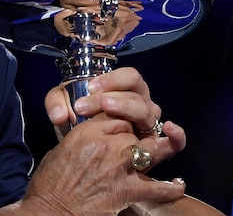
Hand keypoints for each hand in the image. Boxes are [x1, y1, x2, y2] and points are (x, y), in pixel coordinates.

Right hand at [20, 114, 184, 214]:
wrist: (51, 208)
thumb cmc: (50, 182)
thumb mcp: (60, 149)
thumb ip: (81, 139)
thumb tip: (93, 138)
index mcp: (85, 132)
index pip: (114, 117)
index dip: (116, 124)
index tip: (114, 132)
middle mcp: (105, 145)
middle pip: (131, 132)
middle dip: (129, 140)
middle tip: (122, 151)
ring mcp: (119, 167)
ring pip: (146, 150)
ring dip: (146, 155)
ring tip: (144, 161)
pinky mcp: (128, 191)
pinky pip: (159, 187)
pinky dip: (171, 188)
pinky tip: (178, 185)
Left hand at [45, 67, 185, 167]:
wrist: (80, 156)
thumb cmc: (77, 123)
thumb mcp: (62, 108)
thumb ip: (56, 104)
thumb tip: (58, 115)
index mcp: (123, 90)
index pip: (129, 76)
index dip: (112, 80)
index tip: (90, 88)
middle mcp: (140, 105)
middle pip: (137, 94)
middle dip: (112, 97)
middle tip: (87, 105)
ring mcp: (148, 126)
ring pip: (148, 112)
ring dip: (127, 109)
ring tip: (107, 110)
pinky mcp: (155, 148)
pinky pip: (176, 143)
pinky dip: (177, 136)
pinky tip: (169, 128)